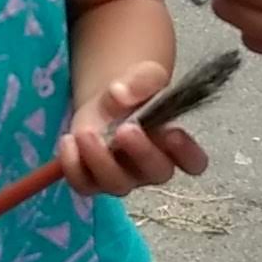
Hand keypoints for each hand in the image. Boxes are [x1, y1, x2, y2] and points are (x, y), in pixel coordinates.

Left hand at [55, 68, 211, 198]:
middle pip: (155, 173)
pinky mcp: (92, 179)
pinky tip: (68, 140)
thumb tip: (120, 94)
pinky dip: (72, 166)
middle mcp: (151, 168)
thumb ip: (141, 81)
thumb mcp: (143, 77)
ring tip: (86, 132)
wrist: (107, 104)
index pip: (194, 163)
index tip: (173, 133)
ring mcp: (122, 178)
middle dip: (141, 152)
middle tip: (126, 129)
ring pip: (116, 184)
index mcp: (174, 146)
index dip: (187, 154)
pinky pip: (83, 184)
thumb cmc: (135, 95)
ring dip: (100, 160)